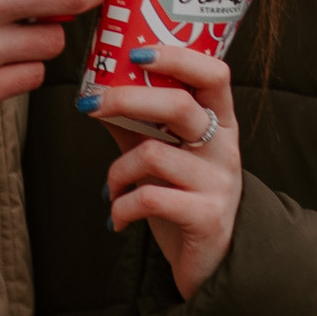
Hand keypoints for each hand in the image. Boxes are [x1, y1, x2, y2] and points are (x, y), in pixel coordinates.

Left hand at [82, 37, 241, 301]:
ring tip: (112, 189)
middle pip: (179, 106)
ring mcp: (220, 183)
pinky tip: (117, 217)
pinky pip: (149, 198)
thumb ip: (136, 124)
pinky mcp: (208, 218)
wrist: (210, 262)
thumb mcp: (161, 155)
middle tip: (90, 105)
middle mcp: (226, 147)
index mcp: (220, 122)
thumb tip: (95, 90)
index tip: (135, 53)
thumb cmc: (182, 198)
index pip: (214, 74)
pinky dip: (121, 207)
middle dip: (126, 100)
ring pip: (154, 154)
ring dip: (117, 172)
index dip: (176, 58)